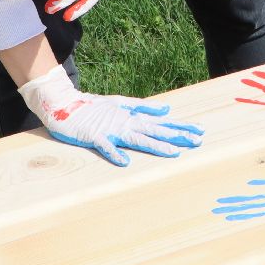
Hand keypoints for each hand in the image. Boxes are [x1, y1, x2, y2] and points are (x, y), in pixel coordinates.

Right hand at [17, 65, 203, 166]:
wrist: (64, 104)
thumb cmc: (92, 106)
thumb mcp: (120, 103)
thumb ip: (143, 107)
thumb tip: (166, 109)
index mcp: (132, 117)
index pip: (161, 123)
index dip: (180, 127)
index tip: (199, 130)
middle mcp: (126, 123)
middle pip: (156, 131)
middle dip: (177, 136)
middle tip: (198, 140)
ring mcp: (111, 131)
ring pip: (137, 139)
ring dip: (155, 146)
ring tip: (173, 152)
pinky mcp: (95, 137)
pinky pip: (106, 148)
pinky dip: (115, 154)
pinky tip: (126, 161)